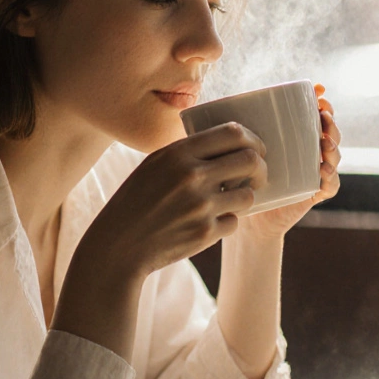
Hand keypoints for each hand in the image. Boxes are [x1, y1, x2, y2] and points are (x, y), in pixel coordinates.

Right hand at [78, 122, 268, 278]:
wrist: (118, 245)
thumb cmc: (136, 201)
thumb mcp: (154, 165)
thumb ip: (187, 151)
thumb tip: (226, 140)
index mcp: (178, 153)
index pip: (233, 133)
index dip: (253, 139)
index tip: (255, 148)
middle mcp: (192, 176)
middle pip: (250, 160)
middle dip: (260, 167)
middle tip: (257, 174)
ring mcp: (200, 206)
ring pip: (248, 195)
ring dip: (244, 197)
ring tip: (231, 200)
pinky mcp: (205, 234)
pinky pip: (234, 222)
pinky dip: (227, 222)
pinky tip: (210, 223)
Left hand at [237, 83, 341, 239]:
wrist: (242, 213)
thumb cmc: (236, 178)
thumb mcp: (234, 150)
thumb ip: (226, 131)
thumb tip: (193, 107)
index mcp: (292, 138)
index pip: (313, 116)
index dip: (320, 102)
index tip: (319, 90)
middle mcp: (306, 153)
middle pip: (329, 132)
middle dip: (330, 122)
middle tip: (323, 116)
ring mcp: (312, 173)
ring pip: (333, 156)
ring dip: (333, 147)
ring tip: (324, 142)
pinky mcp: (313, 193)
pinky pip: (331, 185)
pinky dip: (331, 177)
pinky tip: (322, 170)